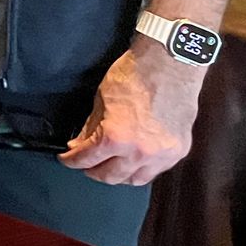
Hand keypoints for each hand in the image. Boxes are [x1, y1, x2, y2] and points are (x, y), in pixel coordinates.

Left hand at [59, 39, 206, 184]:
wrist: (170, 65)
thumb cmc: (133, 76)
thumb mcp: (101, 100)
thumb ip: (90, 127)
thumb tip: (79, 145)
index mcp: (116, 138)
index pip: (87, 159)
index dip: (72, 160)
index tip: (66, 159)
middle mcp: (140, 153)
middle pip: (111, 176)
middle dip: (93, 171)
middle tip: (86, 165)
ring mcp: (162, 155)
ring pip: (135, 180)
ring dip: (119, 176)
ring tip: (109, 166)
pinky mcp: (179, 151)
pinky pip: (156, 171)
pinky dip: (141, 169)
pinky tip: (133, 161)